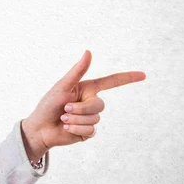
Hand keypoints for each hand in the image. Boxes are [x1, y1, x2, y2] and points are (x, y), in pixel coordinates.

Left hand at [23, 50, 145, 153]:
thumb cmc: (47, 105)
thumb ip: (77, 71)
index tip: (143, 75)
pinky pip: (91, 130)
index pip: (111, 82)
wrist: (39, 128)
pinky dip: (76, 129)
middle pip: (100, 105)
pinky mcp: (87, 131)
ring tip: (63, 119)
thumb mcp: (62, 86)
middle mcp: (90, 102)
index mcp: (86, 89)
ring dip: (75, 119)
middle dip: (80, 108)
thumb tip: (88, 51)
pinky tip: (66, 128)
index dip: (127, 78)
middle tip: (64, 109)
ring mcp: (90, 118)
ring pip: (95, 118)